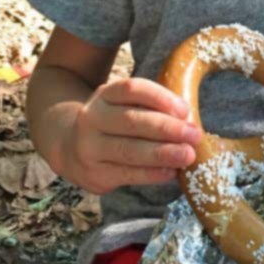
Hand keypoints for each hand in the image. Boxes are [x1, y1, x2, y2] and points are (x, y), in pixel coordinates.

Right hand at [63, 77, 202, 194]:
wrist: (70, 147)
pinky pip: (127, 174)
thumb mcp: (123, 106)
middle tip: (194, 135)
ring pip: (128, 150)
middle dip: (167, 128)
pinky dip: (152, 173)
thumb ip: (151, 109)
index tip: (185, 110)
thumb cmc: (113, 124)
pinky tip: (171, 172)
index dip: (160, 98)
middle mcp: (92, 118)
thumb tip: (188, 121)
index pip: (132, 89)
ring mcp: (90, 147)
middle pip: (131, 121)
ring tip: (187, 155)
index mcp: (104, 95)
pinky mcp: (94, 174)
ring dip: (162, 153)